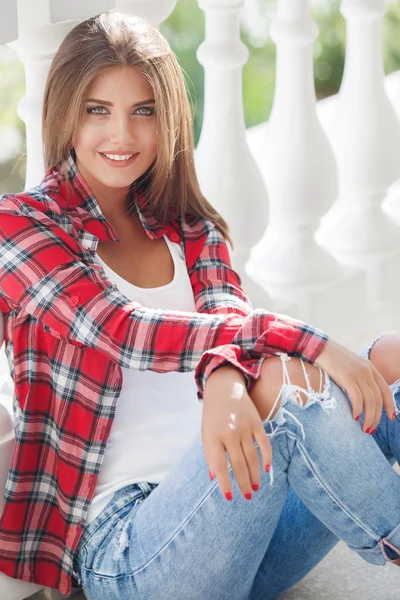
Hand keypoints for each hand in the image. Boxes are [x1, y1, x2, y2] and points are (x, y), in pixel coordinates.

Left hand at [202, 365, 271, 500]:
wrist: (224, 388)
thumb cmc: (213, 415)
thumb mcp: (206, 433)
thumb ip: (210, 455)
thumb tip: (214, 478)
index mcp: (213, 436)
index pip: (219, 466)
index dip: (225, 483)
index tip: (229, 498)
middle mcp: (229, 433)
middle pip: (238, 464)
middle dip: (243, 483)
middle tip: (247, 497)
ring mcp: (244, 427)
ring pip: (252, 457)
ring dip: (255, 475)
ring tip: (255, 488)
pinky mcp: (256, 423)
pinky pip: (264, 444)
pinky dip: (267, 457)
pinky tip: (267, 469)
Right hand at [314, 338, 394, 432]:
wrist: (318, 346)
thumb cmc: (330, 358)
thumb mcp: (349, 365)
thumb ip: (357, 377)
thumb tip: (359, 395)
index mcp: (370, 367)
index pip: (385, 389)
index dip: (390, 405)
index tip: (390, 418)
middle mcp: (367, 370)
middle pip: (379, 398)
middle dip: (377, 416)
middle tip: (371, 429)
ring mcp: (358, 373)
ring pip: (370, 400)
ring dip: (369, 417)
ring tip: (364, 429)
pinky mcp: (347, 377)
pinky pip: (357, 397)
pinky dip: (358, 409)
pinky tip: (354, 417)